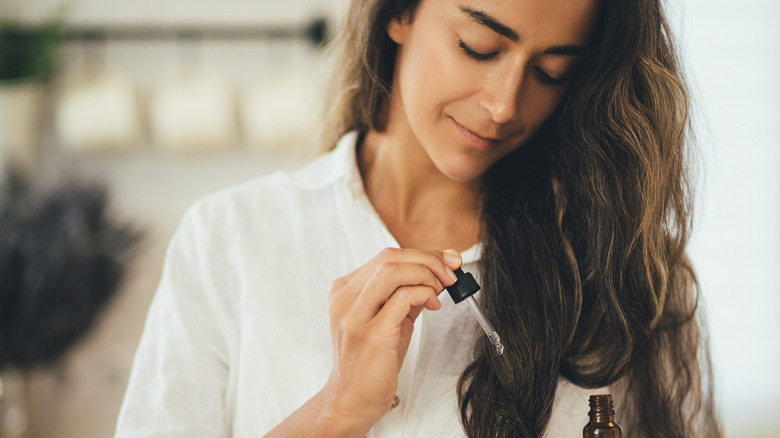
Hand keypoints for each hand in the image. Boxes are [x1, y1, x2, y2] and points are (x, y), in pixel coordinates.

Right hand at [323, 248, 461, 428]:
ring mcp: (355, 314)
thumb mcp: (389, 321)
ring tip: (442, 288)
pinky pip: (402, 297)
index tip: (447, 261)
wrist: (351, 400)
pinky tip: (433, 303)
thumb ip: (407, 295)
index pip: (386, 258)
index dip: (422, 254)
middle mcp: (344, 298)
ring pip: (392, 270)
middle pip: (389, 258)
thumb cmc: (369, 362)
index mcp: (345, 291)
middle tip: (451, 273)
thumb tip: (438, 272)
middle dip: (428, 260)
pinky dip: (424, 293)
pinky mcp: (371, 332)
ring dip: (426, 273)